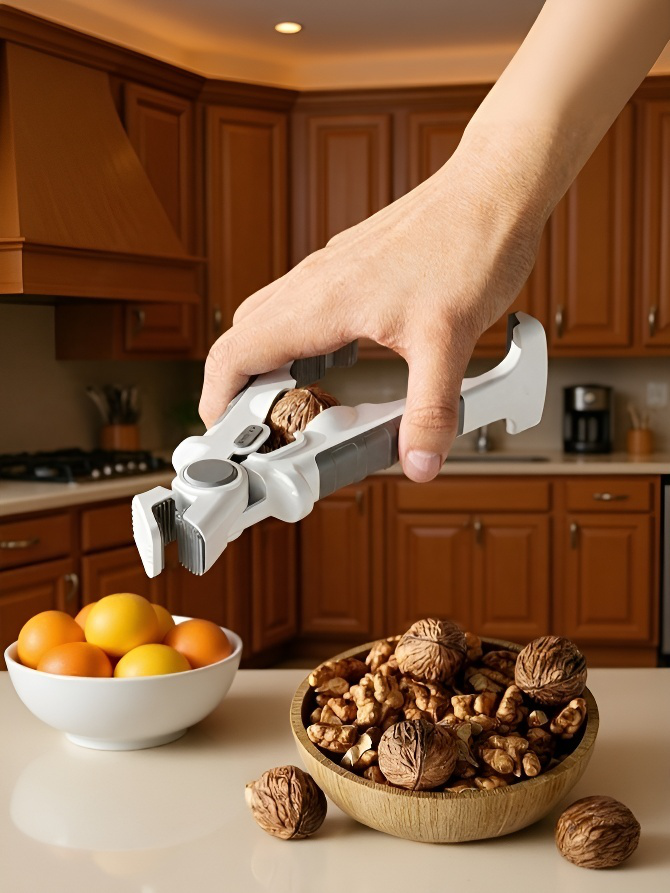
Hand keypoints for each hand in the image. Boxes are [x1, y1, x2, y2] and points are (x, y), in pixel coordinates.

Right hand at [199, 141, 543, 481]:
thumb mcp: (449, 341)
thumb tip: (418, 460)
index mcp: (321, 301)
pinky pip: (303, 307)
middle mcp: (315, 282)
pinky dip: (302, 343)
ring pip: (271, 320)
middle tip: (269, 426)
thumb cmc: (470, 243)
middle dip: (241, 388)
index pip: (234, 353)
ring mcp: (331, 270)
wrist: (496, 188)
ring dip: (272, 364)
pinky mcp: (352, 266)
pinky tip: (339, 362)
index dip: (216, 399)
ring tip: (303, 401)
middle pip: (243, 339)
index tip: (226, 435)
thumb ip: (429, 410)